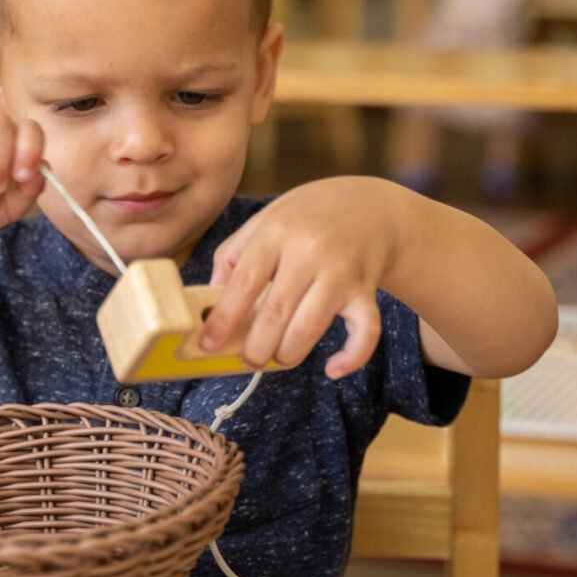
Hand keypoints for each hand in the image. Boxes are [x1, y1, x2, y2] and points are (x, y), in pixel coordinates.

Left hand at [201, 177, 402, 379]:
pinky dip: (352, 357)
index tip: (207, 344)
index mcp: (277, 231)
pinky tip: (333, 370)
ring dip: (288, 354)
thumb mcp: (265, 220)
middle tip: (247, 360)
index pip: (244, 282)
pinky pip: (366, 331)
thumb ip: (232, 255)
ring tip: (276, 358)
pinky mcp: (366, 290)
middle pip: (276, 312)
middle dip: (256, 348)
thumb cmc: (307, 218)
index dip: (223, 319)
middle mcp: (310, 251)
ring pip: (310, 327)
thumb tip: (211, 299)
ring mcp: (341, 271)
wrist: (369, 207)